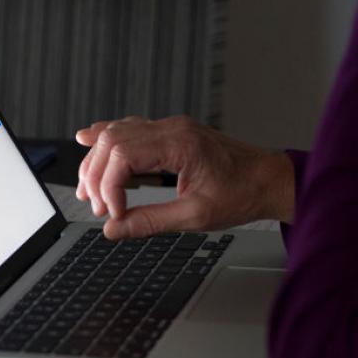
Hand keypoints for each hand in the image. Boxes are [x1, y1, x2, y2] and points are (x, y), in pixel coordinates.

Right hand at [74, 115, 295, 239]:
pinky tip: (88, 140)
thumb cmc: (242, 194)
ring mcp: (171, 128)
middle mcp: (172, 129)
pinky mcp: (171, 134)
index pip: (123, 155)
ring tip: (88, 190)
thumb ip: (150, 221)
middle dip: (96, 175)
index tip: (113, 213)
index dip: (109, 186)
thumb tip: (114, 229)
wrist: (269, 180)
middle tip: (98, 207)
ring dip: (97, 160)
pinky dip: (108, 140)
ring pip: (117, 132)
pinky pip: (130, 129)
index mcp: (180, 144)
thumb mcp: (195, 216)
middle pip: (112, 140)